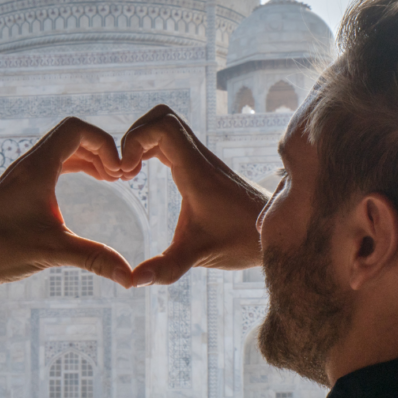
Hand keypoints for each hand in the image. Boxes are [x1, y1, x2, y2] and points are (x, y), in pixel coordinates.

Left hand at [0, 117, 132, 288]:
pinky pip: (54, 163)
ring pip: (62, 150)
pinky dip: (76, 167)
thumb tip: (130, 279)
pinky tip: (90, 185)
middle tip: (122, 177)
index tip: (119, 172)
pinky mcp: (20, 188)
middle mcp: (28, 165)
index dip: (104, 143)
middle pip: (72, 136)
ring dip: (89, 158)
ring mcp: (23, 175)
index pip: (76, 130)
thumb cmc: (0, 251)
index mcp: (36, 169)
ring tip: (112, 179)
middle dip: (101, 150)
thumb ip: (94, 259)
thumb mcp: (53, 252)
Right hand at [121, 105, 267, 284]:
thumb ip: (165, 268)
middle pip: (160, 117)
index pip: (162, 127)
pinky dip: (147, 149)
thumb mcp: (197, 255)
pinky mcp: (200, 166)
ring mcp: (200, 159)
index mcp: (196, 171)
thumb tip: (132, 281)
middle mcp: (198, 158)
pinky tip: (140, 176)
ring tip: (128, 174)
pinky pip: (169, 140)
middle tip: (123, 171)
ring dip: (139, 141)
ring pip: (164, 125)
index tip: (125, 173)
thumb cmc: (240, 241)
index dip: (135, 141)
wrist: (274, 234)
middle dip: (133, 137)